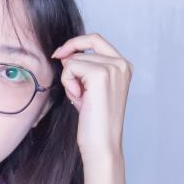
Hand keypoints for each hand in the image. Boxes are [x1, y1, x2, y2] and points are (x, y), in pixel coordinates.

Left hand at [50, 33, 130, 165]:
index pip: (95, 39)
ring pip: (74, 59)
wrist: (102, 144)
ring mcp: (113, 67)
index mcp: (124, 65)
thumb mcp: (90, 88)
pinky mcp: (101, 74)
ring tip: (82, 100)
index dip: (75, 43)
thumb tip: (66, 53)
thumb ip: (83, 68)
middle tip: (77, 92)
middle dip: (71, 69)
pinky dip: (68, 83)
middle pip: (83, 48)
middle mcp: (122, 63)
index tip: (60, 55)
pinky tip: (79, 100)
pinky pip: (70, 67)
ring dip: (70, 80)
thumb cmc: (95, 121)